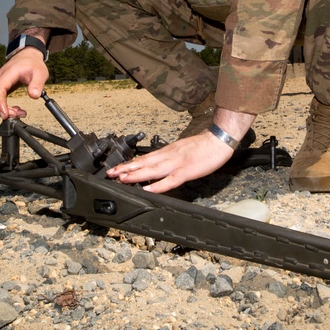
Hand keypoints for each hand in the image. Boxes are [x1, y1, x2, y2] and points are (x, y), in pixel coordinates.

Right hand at [0, 48, 48, 118]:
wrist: (28, 56)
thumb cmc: (33, 64)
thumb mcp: (41, 73)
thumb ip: (37, 84)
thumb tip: (34, 96)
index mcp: (9, 73)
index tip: (5, 115)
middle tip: (15, 114)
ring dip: (0, 109)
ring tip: (17, 112)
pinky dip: (2, 106)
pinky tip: (14, 109)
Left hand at [106, 132, 234, 192]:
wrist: (218, 140)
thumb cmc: (202, 147)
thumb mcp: (181, 149)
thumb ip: (169, 157)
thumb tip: (157, 166)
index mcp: (167, 151)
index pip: (144, 158)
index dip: (130, 163)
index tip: (117, 168)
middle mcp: (168, 156)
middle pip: (144, 162)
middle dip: (126, 169)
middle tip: (110, 173)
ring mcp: (177, 163)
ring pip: (152, 170)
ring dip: (136, 175)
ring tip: (122, 178)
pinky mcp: (187, 171)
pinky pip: (170, 180)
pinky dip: (157, 185)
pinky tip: (147, 188)